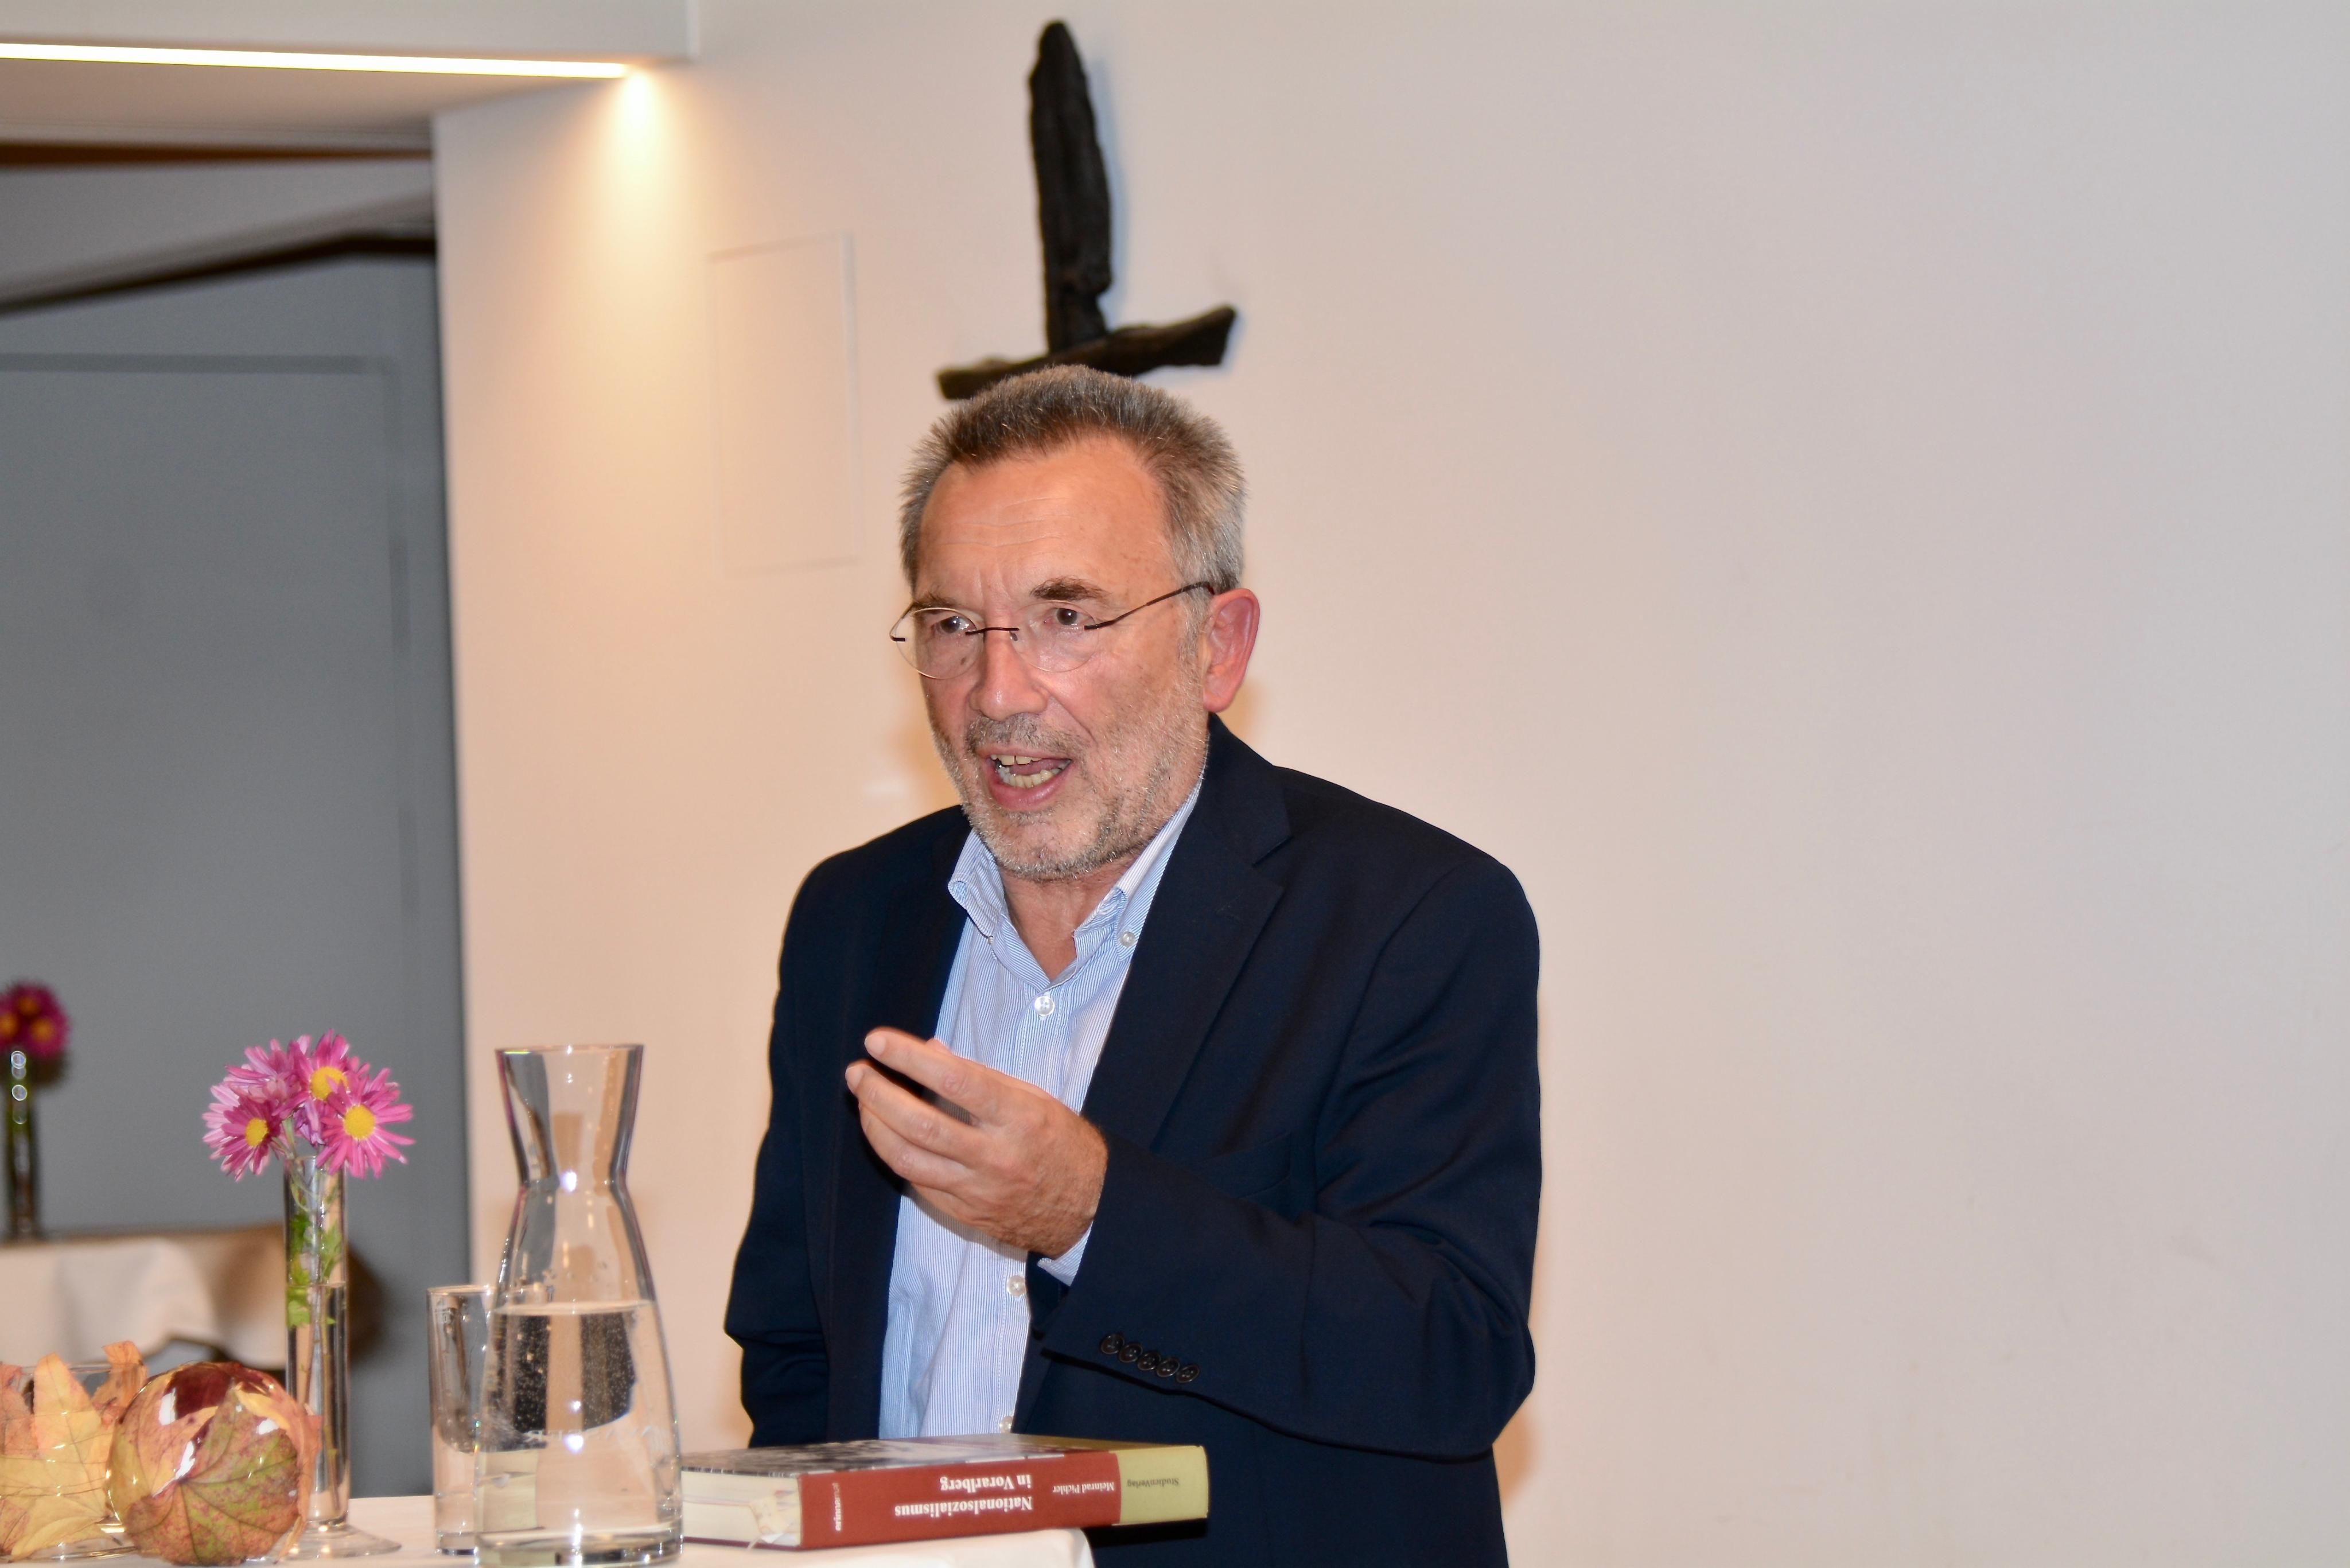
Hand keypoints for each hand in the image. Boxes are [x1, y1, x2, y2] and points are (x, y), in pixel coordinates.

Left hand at [845, 1028, 1106, 1258]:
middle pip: (921, 1126)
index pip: (954, 1081)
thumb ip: (980, 1076)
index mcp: (1019, 1117)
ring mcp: (978, 1190)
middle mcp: (996, 1156)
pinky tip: (888, 1134)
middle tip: (857, 1073)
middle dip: (879, 1095)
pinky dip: (896, 1153)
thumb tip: (930, 1050)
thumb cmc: (1060, 1141)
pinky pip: (918, 1182)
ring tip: (863, 1100)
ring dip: (875, 1126)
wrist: (1088, 1206)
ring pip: (908, 1159)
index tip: (878, 1042)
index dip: (910, 1058)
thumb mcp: (1033, 1097)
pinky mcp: (965, 1213)